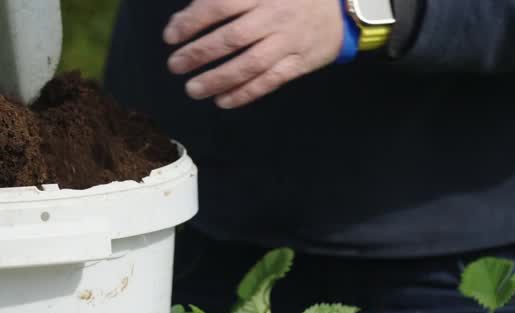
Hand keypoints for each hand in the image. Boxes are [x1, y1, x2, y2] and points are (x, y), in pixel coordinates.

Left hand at [164, 0, 345, 108]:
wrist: (343, 8)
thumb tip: (190, 12)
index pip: (219, 6)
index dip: (191, 21)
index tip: (170, 36)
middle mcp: (274, 18)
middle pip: (230, 38)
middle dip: (198, 54)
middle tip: (175, 66)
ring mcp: (287, 43)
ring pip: (248, 65)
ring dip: (217, 79)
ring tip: (193, 89)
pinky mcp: (298, 63)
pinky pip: (269, 82)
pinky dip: (245, 93)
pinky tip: (223, 101)